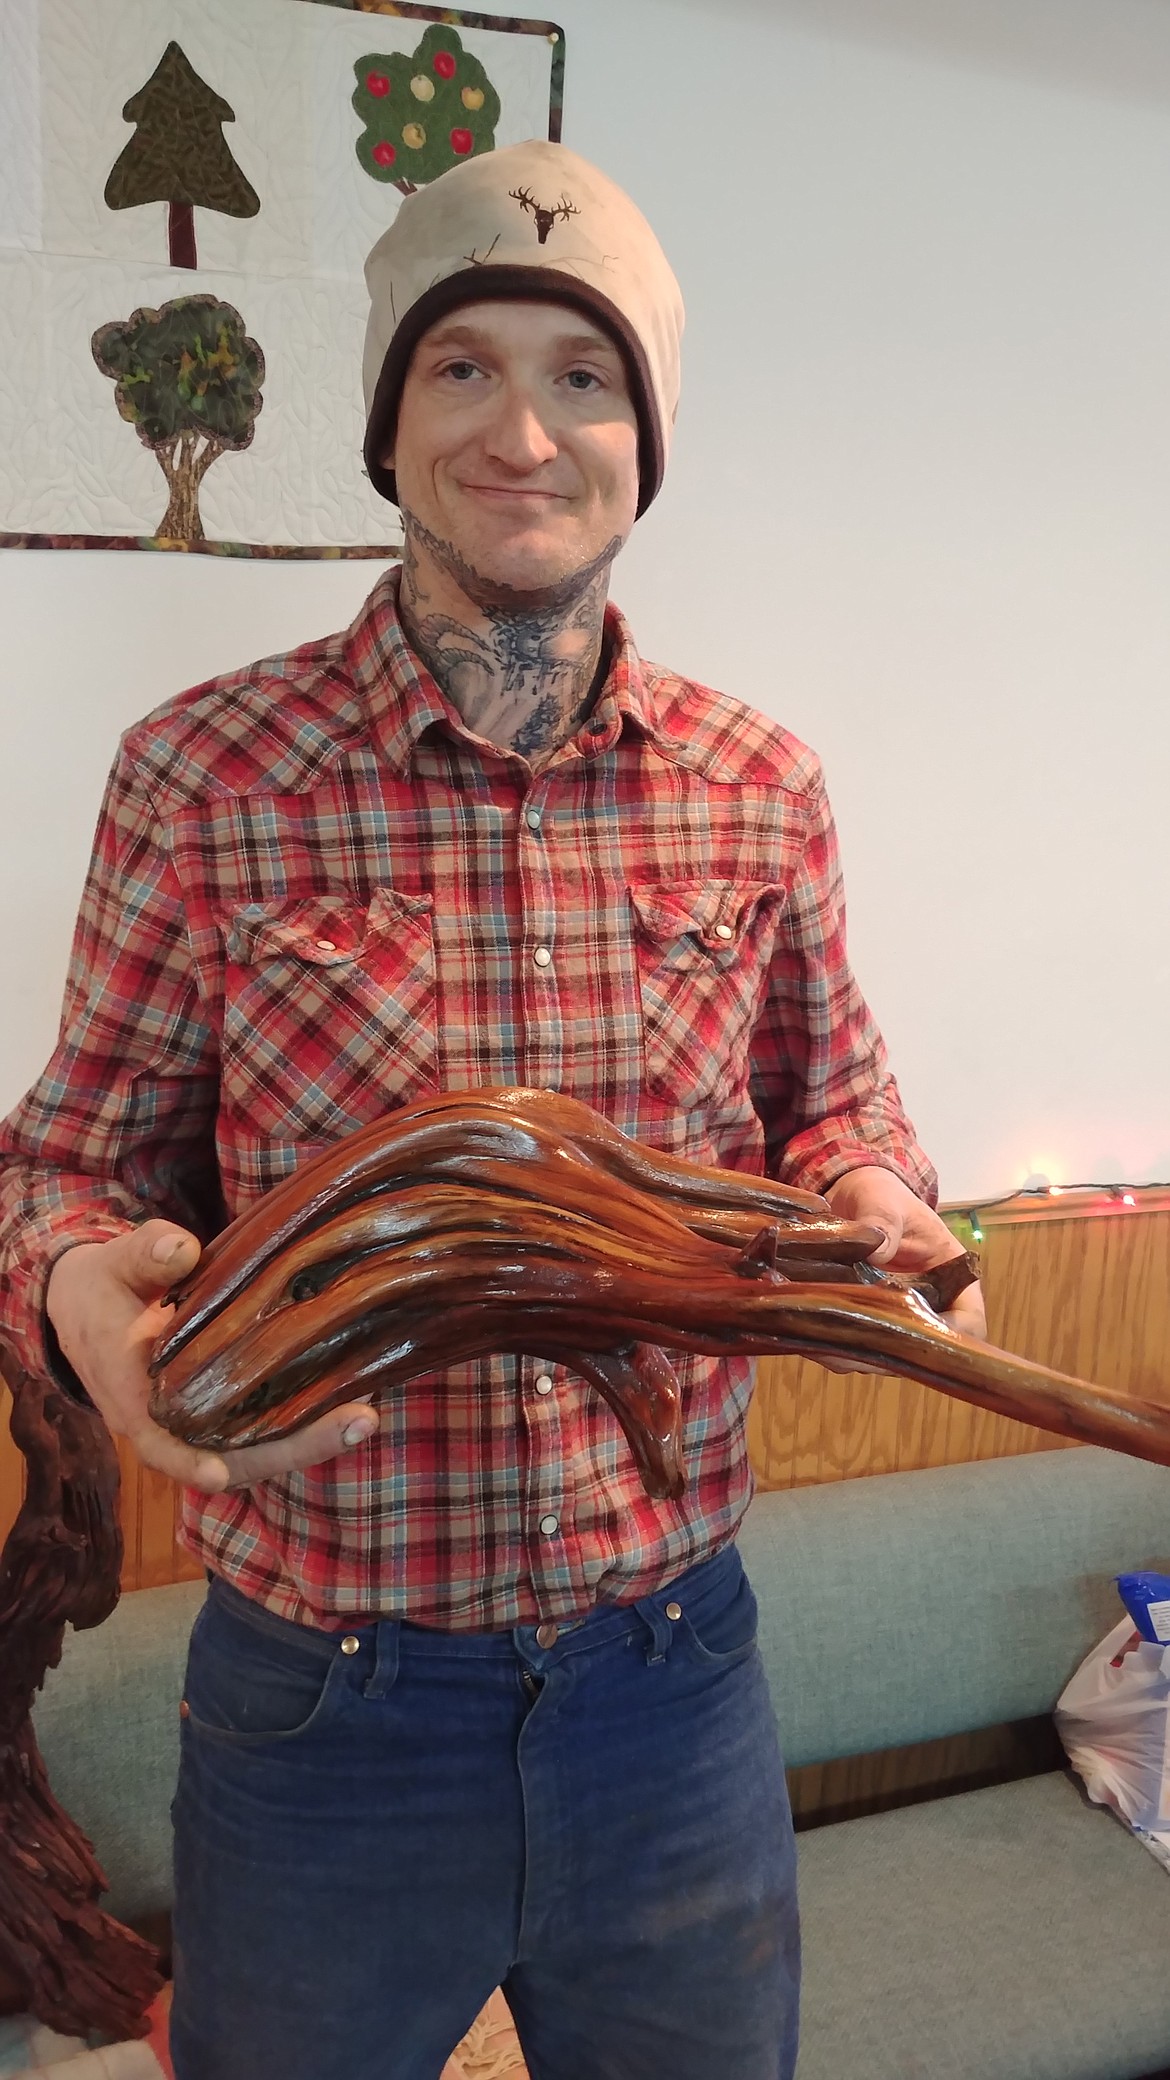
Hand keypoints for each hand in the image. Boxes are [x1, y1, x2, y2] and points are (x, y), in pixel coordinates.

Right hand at [46, 1220, 379, 1491]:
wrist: (94, 1309)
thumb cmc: (107, 1285)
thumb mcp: (116, 1262)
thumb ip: (145, 1253)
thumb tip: (182, 1250)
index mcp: (131, 1396)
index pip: (158, 1442)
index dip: (186, 1461)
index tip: (217, 1473)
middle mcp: (168, 1425)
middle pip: (230, 1460)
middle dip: (294, 1450)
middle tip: (358, 1423)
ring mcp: (201, 1425)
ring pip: (256, 1452)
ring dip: (310, 1439)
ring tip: (366, 1416)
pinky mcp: (225, 1413)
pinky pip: (264, 1430)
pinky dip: (305, 1422)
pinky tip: (351, 1398)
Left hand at [825, 1166, 986, 1340]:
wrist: (848, 1197)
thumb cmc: (881, 1195)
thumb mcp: (884, 1200)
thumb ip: (883, 1220)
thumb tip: (876, 1250)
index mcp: (952, 1279)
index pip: (969, 1324)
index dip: (948, 1338)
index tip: (911, 1333)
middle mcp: (926, 1309)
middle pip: (921, 1350)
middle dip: (886, 1349)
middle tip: (847, 1339)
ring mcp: (892, 1321)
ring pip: (881, 1355)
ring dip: (851, 1351)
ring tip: (819, 1332)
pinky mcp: (860, 1325)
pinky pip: (848, 1347)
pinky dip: (827, 1343)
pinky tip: (804, 1326)